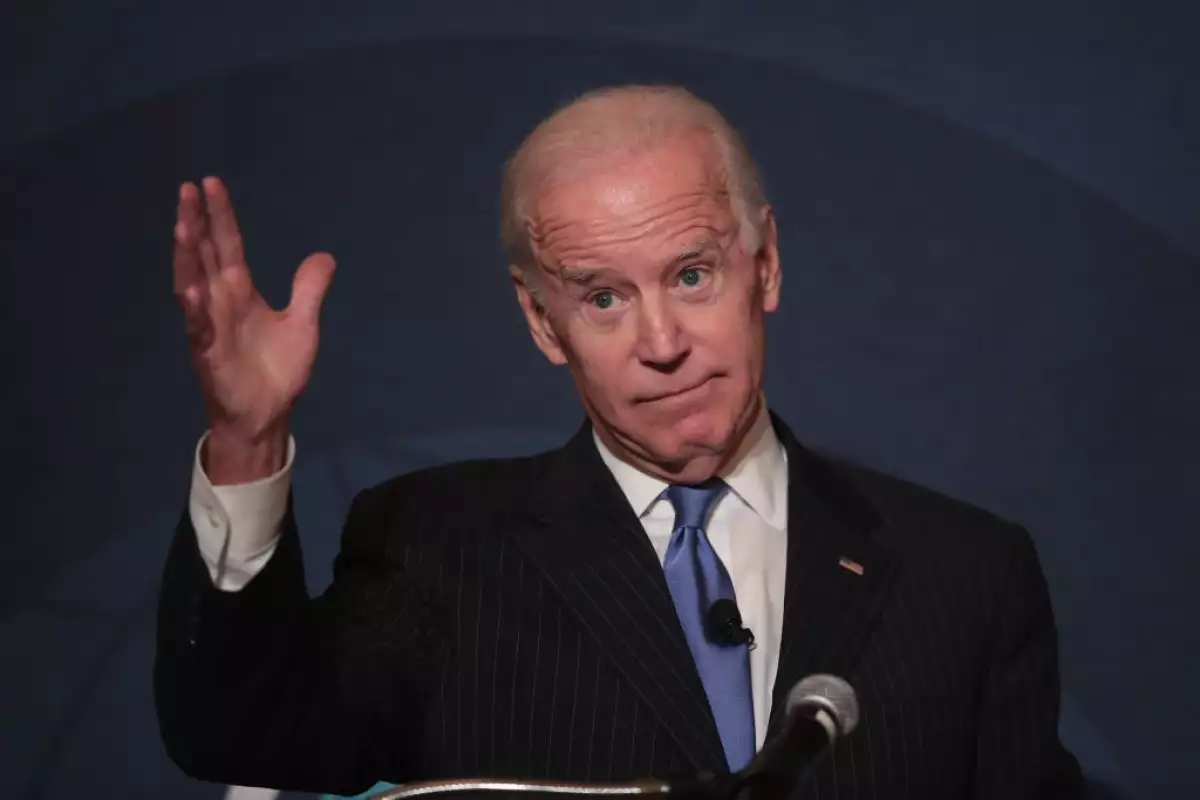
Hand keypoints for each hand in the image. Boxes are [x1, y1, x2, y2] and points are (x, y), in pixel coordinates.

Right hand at [173, 177, 334, 478]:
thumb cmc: (277, 370)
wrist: (268, 414)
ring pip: (192, 284)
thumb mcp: (303, 323)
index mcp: (239, 291)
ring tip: (182, 226)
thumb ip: (309, 289)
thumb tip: (324, 256)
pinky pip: (198, 329)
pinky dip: (195, 310)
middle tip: (187, 189)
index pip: (227, 244)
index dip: (220, 216)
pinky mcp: (208, 354)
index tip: (210, 183)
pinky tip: (191, 290)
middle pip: (203, 255)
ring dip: (186, 257)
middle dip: (194, 223)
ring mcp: (210, 326)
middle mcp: (219, 302)